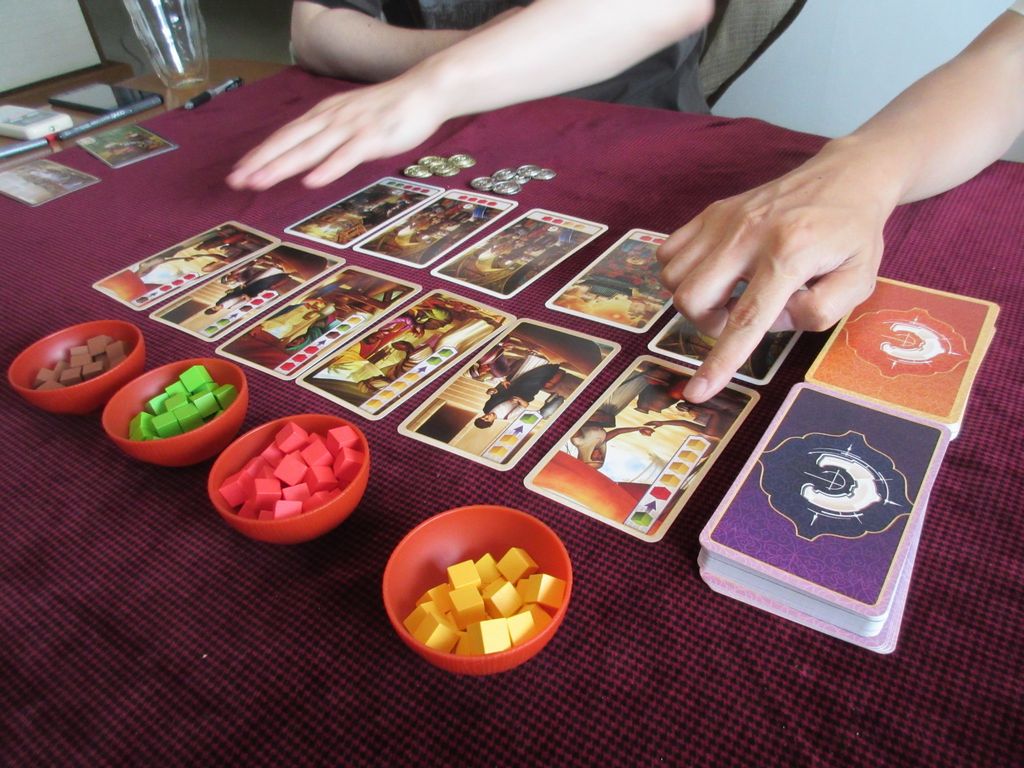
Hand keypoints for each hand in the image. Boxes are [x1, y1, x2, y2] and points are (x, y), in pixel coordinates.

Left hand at [226, 75, 448, 190]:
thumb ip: (332, 137)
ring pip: (310, 150)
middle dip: (260, 162)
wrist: (423, 91)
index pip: (285, 136)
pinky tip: (310, 181)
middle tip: (235, 181)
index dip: (260, 154)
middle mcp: (331, 119)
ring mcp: (351, 128)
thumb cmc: (390, 109)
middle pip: (289, 142)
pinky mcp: (372, 138)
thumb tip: (314, 157)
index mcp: (324, 115)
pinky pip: (346, 155)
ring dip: (282, 166)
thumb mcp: (352, 120)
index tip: (238, 171)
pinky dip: (327, 168)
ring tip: (259, 182)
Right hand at [657, 141, 899, 402]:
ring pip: (673, 278)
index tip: (697, 392)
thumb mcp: (860, 282)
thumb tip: (773, 320)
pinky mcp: (712, 211)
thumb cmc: (854, 234)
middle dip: (708, 323)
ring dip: (694, 299)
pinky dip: (680, 273)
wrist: (846, 176)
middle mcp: (748, 234)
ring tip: (727, 293)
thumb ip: (821, 312)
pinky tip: (712, 272)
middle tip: (738, 316)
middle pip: (692, 299)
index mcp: (789, 254)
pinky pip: (668, 252)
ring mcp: (725, 220)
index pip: (746, 319)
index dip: (720, 361)